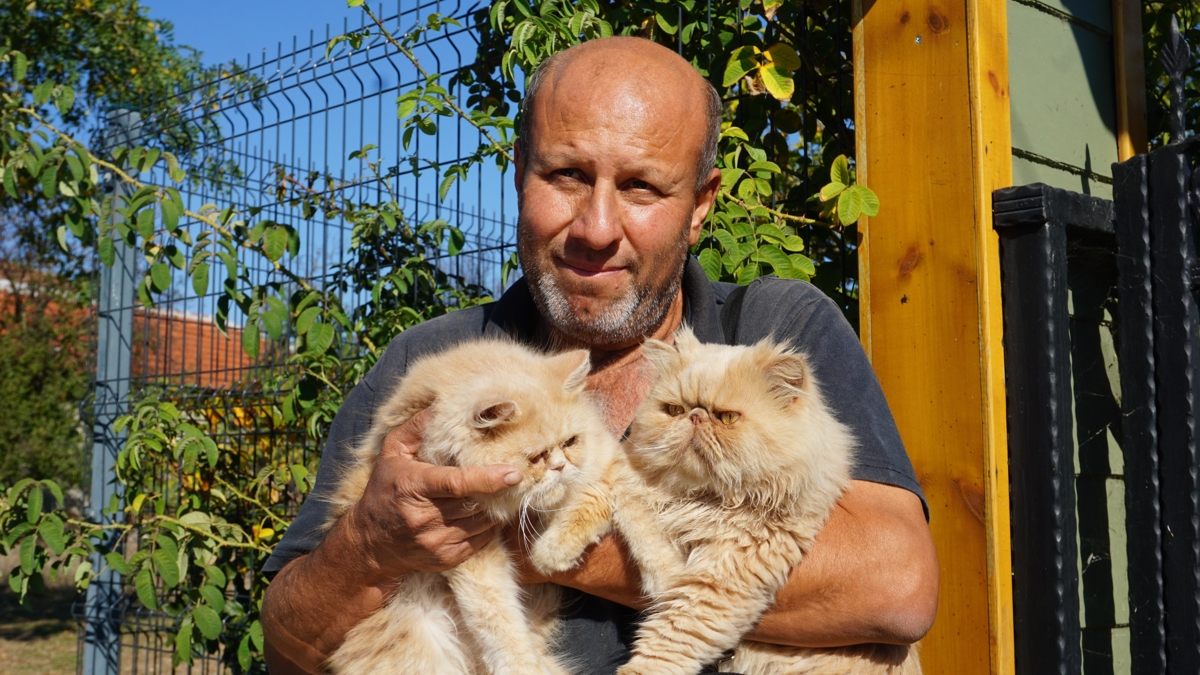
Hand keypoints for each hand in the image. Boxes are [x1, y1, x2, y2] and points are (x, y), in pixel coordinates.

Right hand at [342, 409, 525, 585]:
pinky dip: (491, 524)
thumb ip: (417, 427)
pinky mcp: (447, 558)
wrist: (370, 544)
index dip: (488, 478)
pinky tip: (489, 510)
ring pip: (484, 522)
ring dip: (499, 506)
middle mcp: (424, 518)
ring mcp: (436, 542)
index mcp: (412, 487)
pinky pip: (482, 540)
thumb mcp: (392, 452)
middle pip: (476, 503)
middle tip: (518, 474)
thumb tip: (442, 405)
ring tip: (505, 490)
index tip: (513, 472)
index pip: (457, 484)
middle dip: (500, 490)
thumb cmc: (385, 489)